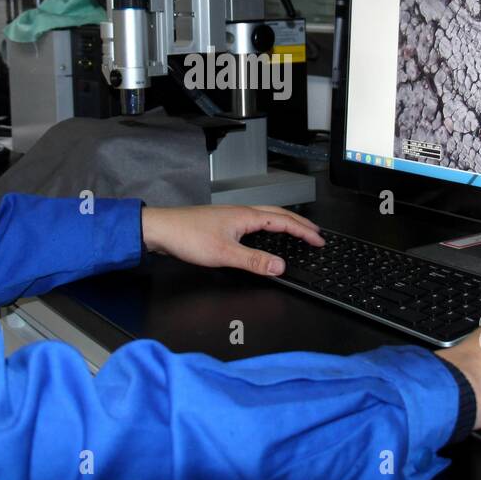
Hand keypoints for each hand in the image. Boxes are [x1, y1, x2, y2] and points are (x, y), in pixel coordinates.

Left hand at [140, 204, 324, 276]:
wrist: (161, 229)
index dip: (304, 231)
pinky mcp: (223, 223)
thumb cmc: (187, 236)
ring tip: (297, 231)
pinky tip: (264, 234)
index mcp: (246, 216)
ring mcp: (232, 216)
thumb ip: (254, 261)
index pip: (284, 222)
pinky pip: (255, 221)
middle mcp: (241, 212)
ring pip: (267, 215)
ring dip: (285, 223)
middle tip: (316, 233)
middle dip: (300, 223)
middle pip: (279, 214)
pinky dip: (269, 226)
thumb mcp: (224, 254)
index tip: (319, 240)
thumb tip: (280, 267)